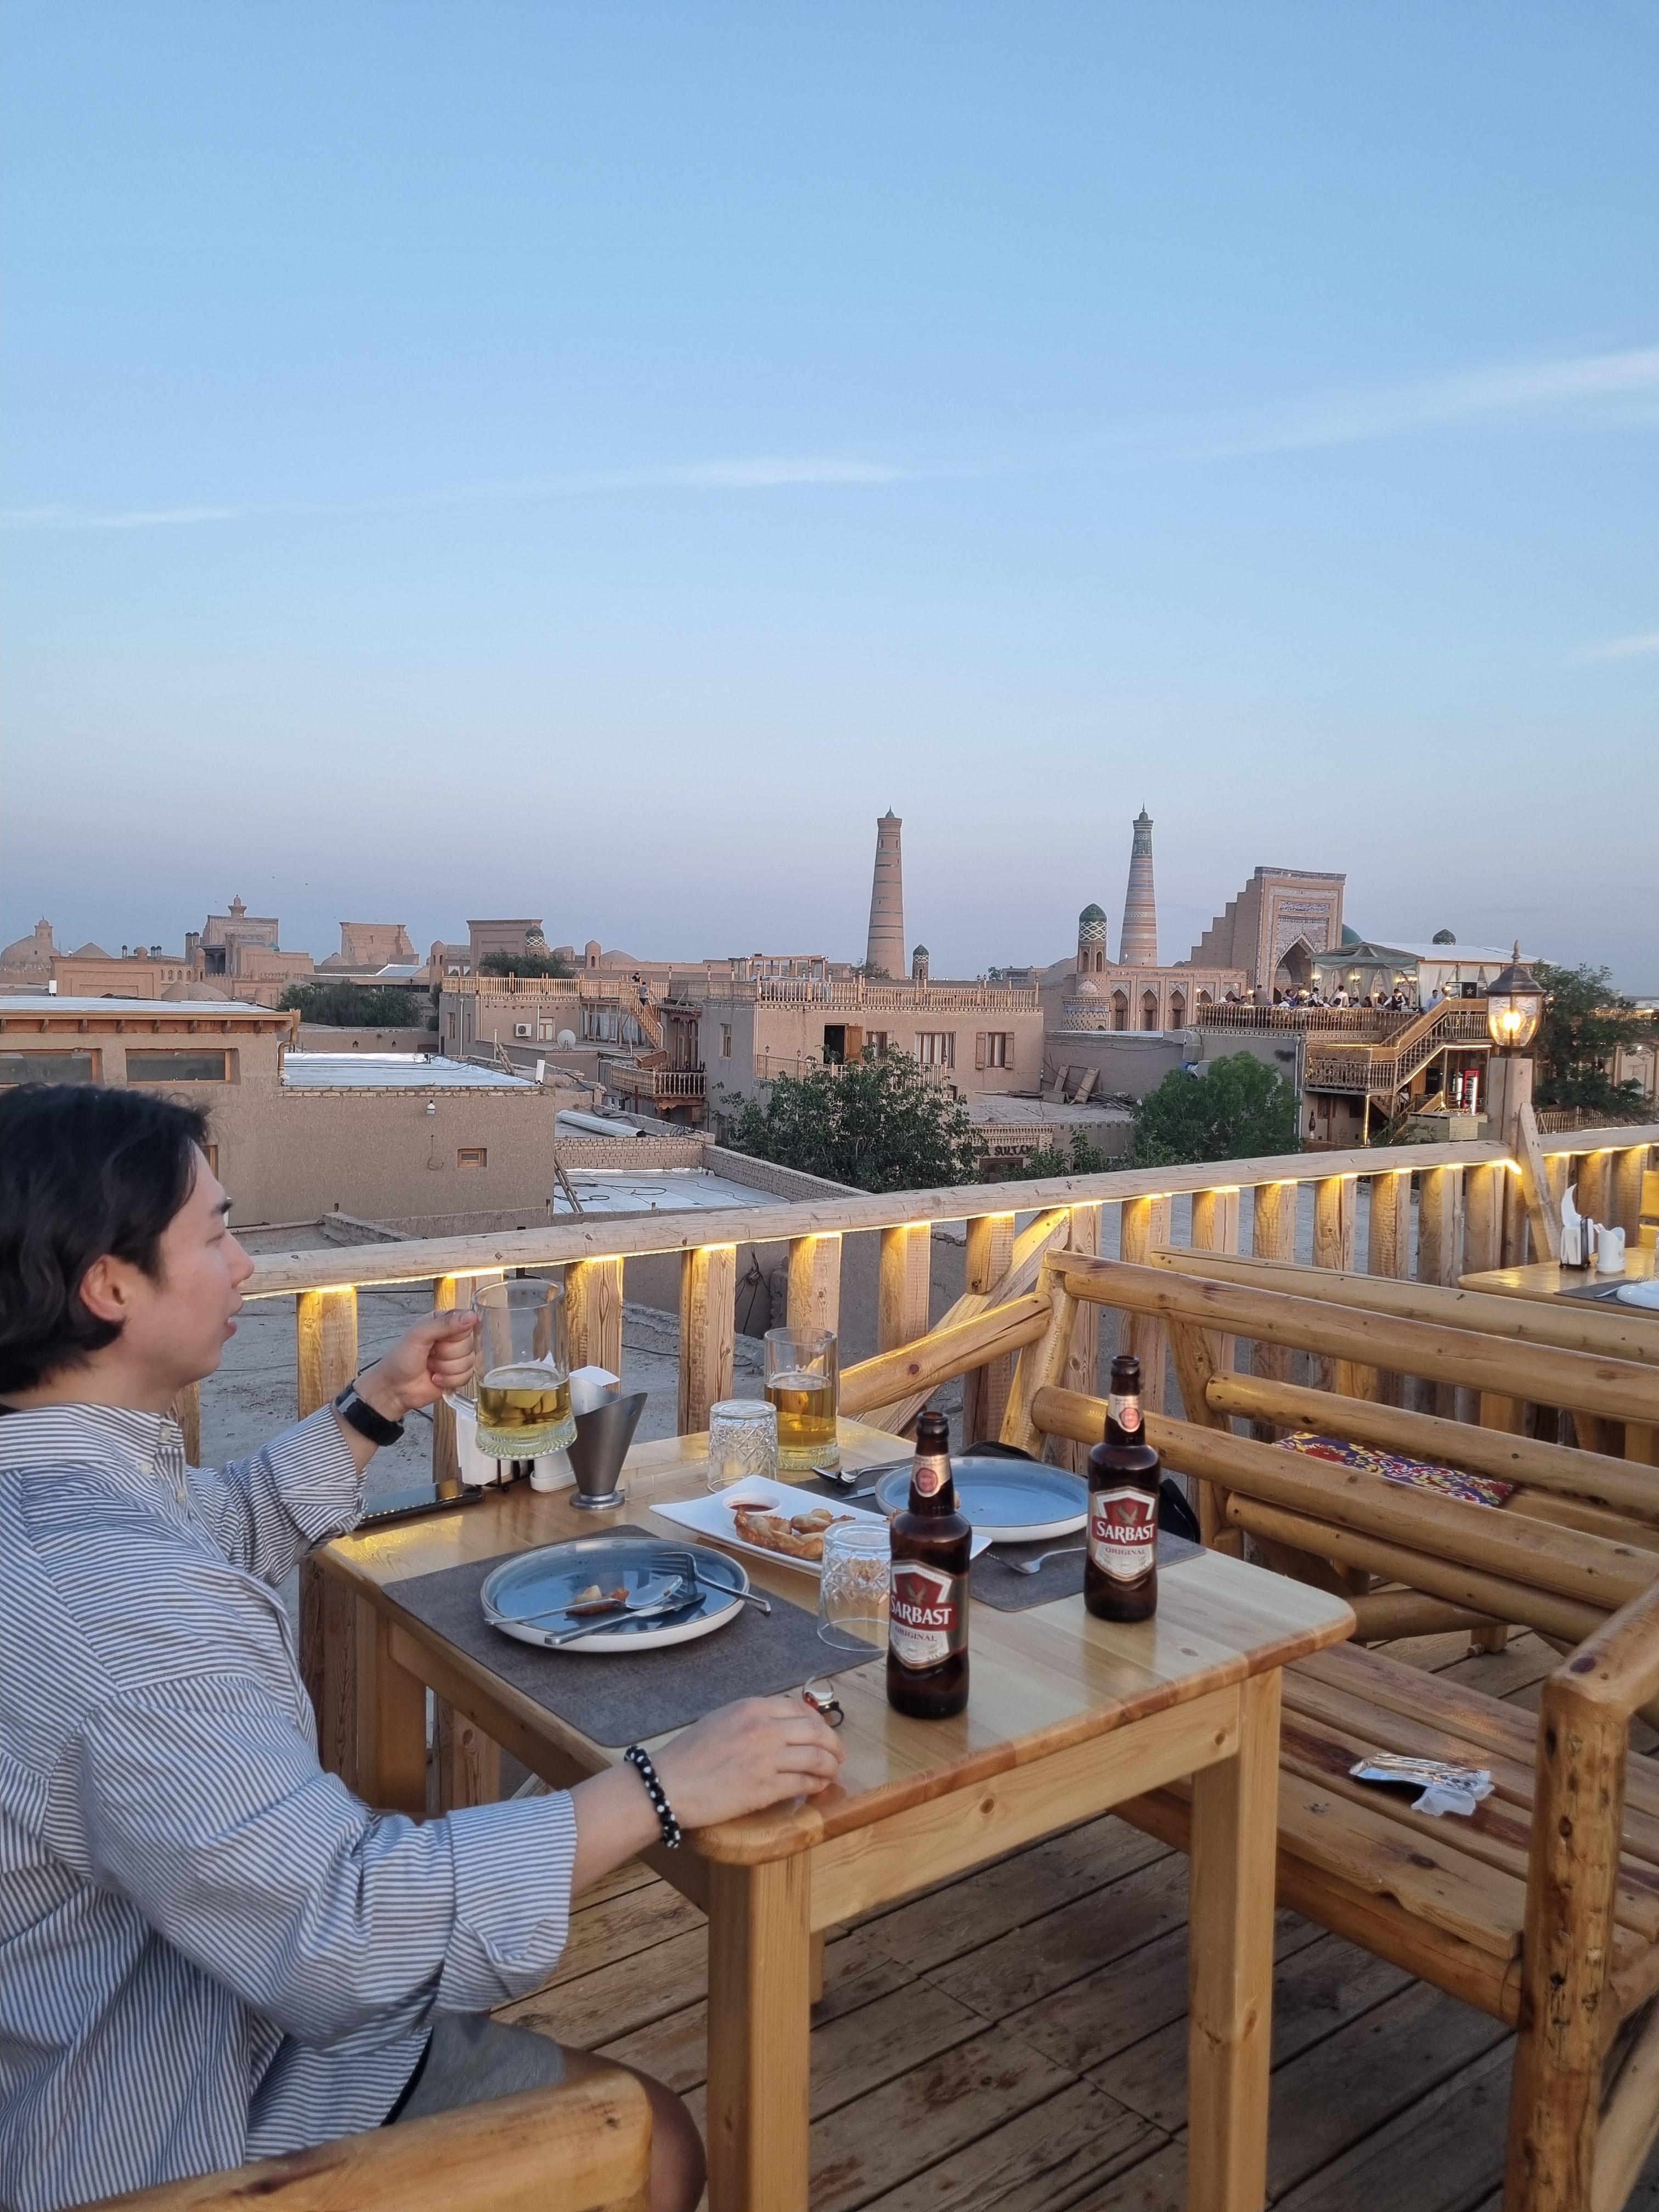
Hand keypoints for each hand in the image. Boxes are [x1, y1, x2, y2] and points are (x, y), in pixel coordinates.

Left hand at [357, 1309, 477, 1420]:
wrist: (394, 1388)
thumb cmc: (400, 1359)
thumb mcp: (419, 1335)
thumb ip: (445, 1324)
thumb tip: (471, 1316)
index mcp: (443, 1322)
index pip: (466, 1321)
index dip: (456, 1333)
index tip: (440, 1340)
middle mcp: (451, 1339)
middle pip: (468, 1344)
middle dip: (447, 1353)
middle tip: (430, 1354)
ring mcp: (455, 1358)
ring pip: (468, 1361)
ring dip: (446, 1368)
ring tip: (430, 1366)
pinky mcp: (457, 1375)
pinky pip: (466, 1376)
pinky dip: (449, 1380)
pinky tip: (435, 1378)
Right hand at [651, 1694, 845, 1829]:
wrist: (668, 1784)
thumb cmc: (688, 1754)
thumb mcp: (721, 1720)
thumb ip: (751, 1718)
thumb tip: (778, 1726)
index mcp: (752, 1708)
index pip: (799, 1709)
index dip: (818, 1722)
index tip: (823, 1733)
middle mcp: (765, 1729)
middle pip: (816, 1731)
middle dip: (833, 1744)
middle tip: (839, 1755)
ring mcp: (768, 1759)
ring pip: (816, 1758)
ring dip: (830, 1767)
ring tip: (832, 1773)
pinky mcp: (766, 1788)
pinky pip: (803, 1783)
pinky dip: (816, 1785)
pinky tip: (818, 1787)